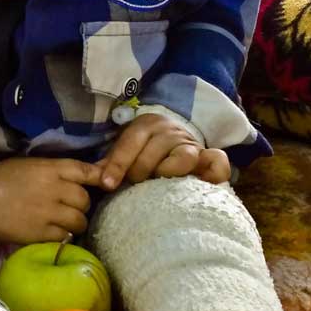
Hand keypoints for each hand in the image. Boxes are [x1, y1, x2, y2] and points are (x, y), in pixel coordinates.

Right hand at [0, 156, 102, 243]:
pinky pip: (64, 237)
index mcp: (50, 168)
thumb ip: (56, 171)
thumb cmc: (1, 177)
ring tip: (65, 222)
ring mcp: (48, 212)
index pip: (86, 171)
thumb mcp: (32, 164)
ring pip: (79, 221)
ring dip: (75, 222)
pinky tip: (53, 232)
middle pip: (85, 200)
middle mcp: (53, 189)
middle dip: (81, 205)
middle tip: (71, 207)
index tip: (105, 183)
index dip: (99, 178)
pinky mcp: (40, 233)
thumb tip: (82, 180)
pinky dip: (62, 236)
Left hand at [96, 112, 230, 190]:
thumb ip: (110, 162)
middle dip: (141, 171)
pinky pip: (217, 161)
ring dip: (169, 172)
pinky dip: (213, 172)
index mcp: (145, 125)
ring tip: (160, 185)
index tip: (108, 184)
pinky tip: (201, 184)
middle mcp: (169, 132)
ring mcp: (191, 144)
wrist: (173, 135)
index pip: (130, 143)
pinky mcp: (208, 157)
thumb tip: (92, 178)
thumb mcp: (126, 149)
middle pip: (155, 152)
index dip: (118, 164)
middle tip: (135, 184)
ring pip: (184, 157)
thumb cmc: (143, 148)